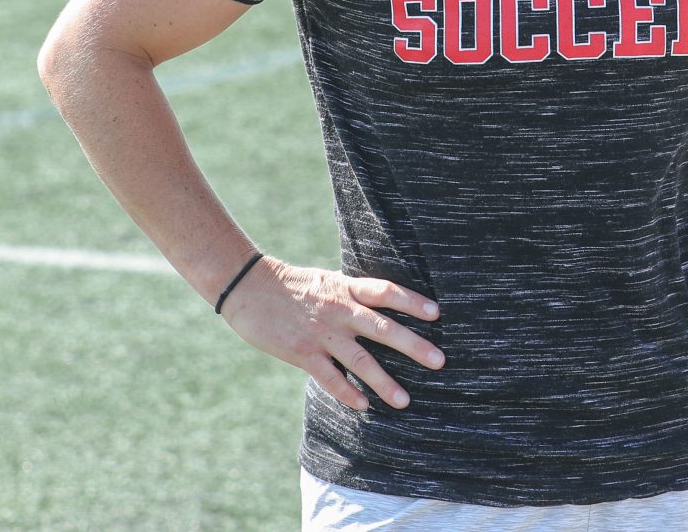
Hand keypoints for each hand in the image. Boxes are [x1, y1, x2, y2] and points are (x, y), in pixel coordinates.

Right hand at [220, 258, 444, 411]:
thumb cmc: (292, 285)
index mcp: (346, 288)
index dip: (412, 302)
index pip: (386, 292)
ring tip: (404, 401)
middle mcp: (339, 309)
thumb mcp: (327, 280)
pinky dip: (347, 392)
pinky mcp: (301, 352)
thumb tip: (381, 303)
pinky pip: (329, 377)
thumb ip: (352, 294)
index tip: (437, 314)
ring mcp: (321, 332)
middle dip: (413, 346)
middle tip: (440, 362)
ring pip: (360, 359)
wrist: (247, 286)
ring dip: (384, 381)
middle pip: (383, 328)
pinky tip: (363, 406)